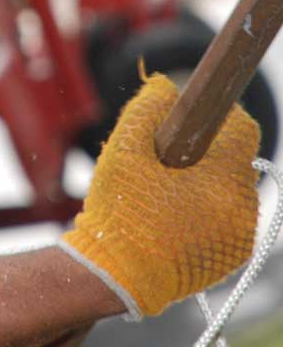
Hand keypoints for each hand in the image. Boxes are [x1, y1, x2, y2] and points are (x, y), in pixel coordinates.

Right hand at [61, 72, 259, 316]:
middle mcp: (242, 209)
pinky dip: (207, 207)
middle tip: (166, 156)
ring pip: (232, 188)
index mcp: (222, 180)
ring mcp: (240, 236)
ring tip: (165, 188)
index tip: (189, 117)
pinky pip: (229, 216)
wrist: (118, 274)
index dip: (217, 115)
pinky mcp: (233, 256)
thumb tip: (166, 85)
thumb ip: (148, 107)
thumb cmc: (120, 210)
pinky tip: (173, 212)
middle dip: (205, 151)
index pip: (242, 128)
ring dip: (206, 180)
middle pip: (235, 159)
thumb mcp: (124, 148)